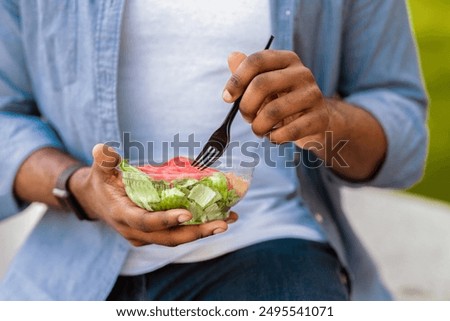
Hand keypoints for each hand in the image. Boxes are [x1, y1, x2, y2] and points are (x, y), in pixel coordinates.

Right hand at [69, 144, 235, 246]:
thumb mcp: (100, 170)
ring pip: (177, 238)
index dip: (165, 220)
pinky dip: (198, 227)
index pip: (146, 222)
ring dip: (203, 231)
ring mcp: (147, 236)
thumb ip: (104, 161)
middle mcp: (136, 232)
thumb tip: (103, 149)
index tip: (187, 214)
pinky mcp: (155, 234)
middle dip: (196, 232)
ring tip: (228, 220)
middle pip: (169, 237)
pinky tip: (220, 217)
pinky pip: (178, 233)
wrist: (96, 202)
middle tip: (222, 224)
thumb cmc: (101, 184)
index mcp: (123, 216)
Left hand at [222, 50, 386, 180]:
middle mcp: (302, 73)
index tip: (227, 97)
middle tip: (247, 118)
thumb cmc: (282, 101)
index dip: (237, 79)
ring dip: (258, 127)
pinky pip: (289, 131)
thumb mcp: (264, 86)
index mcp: (286, 60)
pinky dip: (275, 138)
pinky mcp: (320, 118)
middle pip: (262, 84)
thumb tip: (232, 57)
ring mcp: (313, 95)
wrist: (315, 122)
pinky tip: (274, 137)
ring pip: (273, 111)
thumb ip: (246, 73)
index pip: (256, 60)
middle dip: (246, 106)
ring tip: (260, 130)